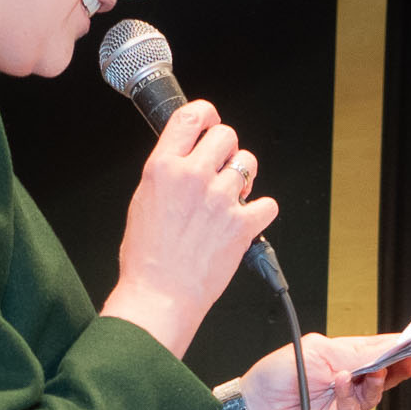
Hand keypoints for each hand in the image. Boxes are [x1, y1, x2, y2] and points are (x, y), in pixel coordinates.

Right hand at [100, 97, 278, 356]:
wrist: (160, 295)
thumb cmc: (146, 258)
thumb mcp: (143, 201)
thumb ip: (166, 173)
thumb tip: (183, 158)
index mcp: (164, 167)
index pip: (192, 117)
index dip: (207, 114)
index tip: (211, 121)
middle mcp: (194, 177)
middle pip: (227, 135)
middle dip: (227, 150)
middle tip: (222, 169)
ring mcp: (220, 199)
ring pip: (249, 163)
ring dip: (244, 178)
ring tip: (232, 197)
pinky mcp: (242, 224)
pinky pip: (267, 204)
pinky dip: (260, 212)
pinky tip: (246, 222)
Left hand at [233, 334, 410, 409]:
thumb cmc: (275, 377)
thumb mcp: (317, 351)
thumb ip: (353, 351)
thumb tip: (385, 349)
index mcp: (344, 357)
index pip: (379, 350)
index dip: (401, 346)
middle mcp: (348, 382)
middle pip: (385, 374)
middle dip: (401, 365)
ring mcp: (344, 405)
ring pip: (374, 395)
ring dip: (375, 382)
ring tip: (373, 369)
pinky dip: (350, 400)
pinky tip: (342, 384)